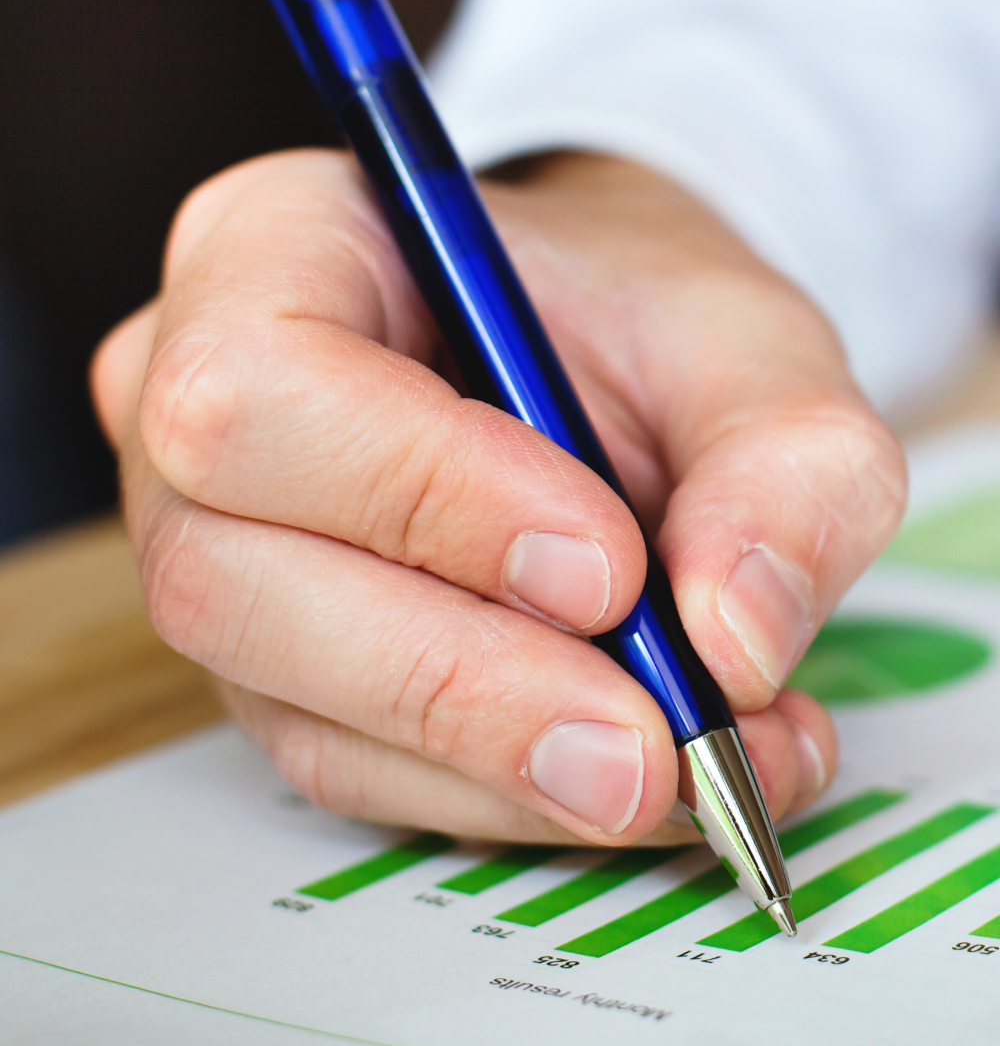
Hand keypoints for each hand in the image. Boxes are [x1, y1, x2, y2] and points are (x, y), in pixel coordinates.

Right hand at [92, 148, 904, 845]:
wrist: (600, 368)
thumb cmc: (636, 318)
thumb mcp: (748, 340)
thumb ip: (782, 459)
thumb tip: (739, 640)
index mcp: (270, 249)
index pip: (259, 385)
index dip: (419, 492)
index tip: (606, 566)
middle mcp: (193, 413)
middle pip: (229, 576)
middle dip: (458, 678)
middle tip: (653, 740)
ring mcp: (210, 552)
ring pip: (289, 704)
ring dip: (499, 763)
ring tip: (688, 765)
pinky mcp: (272, 669)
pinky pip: (353, 769)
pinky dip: (507, 796)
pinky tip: (637, 781)